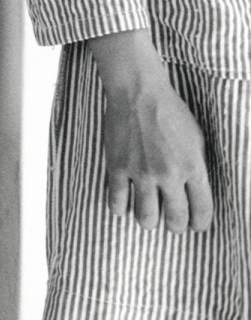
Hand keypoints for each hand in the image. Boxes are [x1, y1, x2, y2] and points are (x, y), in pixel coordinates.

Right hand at [90, 35, 214, 232]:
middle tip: (172, 222)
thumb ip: (197, 167)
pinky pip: (117, 202)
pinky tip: (123, 205)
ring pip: (146, 218)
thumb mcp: (197, 139)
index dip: (199, 224)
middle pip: (175, 220)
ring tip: (148, 216)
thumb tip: (195, 190)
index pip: (202, 211)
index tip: (195, 225)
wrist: (138, 92)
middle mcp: (169, 175)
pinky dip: (120, 209)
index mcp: (193, 168)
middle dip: (176, 226)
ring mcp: (141, 173)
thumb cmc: (170, 112)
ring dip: (149, 221)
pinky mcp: (117, 167)